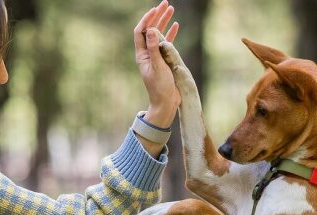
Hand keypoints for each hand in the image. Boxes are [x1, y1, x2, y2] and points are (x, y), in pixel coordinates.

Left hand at [134, 1, 180, 127]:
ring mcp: (157, 56)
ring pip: (159, 34)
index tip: (155, 10)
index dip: (146, 20)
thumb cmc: (160, 88)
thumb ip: (154, 48)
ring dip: (164, 22)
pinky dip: (171, 33)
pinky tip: (176, 25)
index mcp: (142, 54)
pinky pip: (167, 43)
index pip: (141, 31)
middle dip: (157, 16)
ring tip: (171, 9)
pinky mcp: (165, 60)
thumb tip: (152, 29)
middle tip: (165, 3)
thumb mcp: (157, 66)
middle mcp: (148, 53)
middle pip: (150, 30)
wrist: (165, 103)